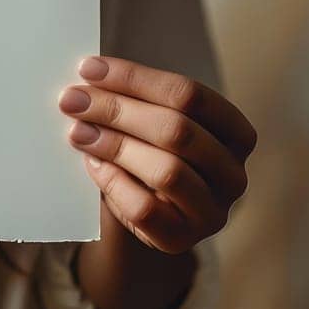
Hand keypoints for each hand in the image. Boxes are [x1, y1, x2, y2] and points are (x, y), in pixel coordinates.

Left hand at [60, 55, 255, 254]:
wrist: (145, 209)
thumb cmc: (151, 154)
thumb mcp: (151, 123)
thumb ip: (133, 101)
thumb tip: (88, 79)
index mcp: (236, 132)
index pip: (189, 94)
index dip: (136, 78)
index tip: (89, 69)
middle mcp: (233, 173)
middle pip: (177, 130)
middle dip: (117, 110)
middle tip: (73, 100)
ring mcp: (212, 211)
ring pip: (167, 170)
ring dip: (114, 145)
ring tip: (77, 131)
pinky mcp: (182, 239)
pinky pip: (145, 208)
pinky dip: (113, 181)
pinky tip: (92, 164)